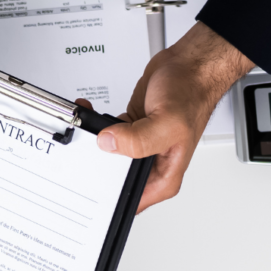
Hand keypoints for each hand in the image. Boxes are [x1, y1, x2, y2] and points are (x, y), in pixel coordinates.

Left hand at [93, 21, 253, 211]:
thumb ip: (137, 140)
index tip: (88, 192)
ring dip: (91, 145)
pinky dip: (93, 126)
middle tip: (78, 156)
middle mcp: (151, 164)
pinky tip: (88, 115)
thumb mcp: (167, 123)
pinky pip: (104, 135)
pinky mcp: (129, 130)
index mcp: (164, 176)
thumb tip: (108, 143)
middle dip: (93, 170)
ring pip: (106, 157)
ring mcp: (139, 147)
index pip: (132, 203)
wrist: (189, 67)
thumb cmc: (192, 94)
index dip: (108, 204)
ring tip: (82, 131)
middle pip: (113, 180)